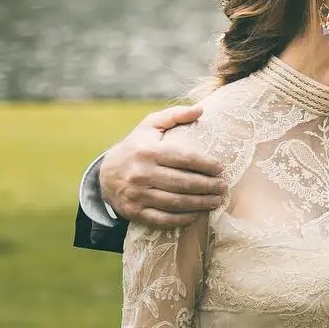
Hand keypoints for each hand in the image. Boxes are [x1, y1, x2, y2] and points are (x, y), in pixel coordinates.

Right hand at [100, 104, 224, 225]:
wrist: (105, 174)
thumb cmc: (136, 147)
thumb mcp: (150, 126)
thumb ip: (175, 115)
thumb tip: (200, 109)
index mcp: (148, 151)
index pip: (183, 158)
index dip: (205, 164)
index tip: (220, 168)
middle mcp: (141, 173)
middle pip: (182, 183)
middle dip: (207, 186)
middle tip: (223, 187)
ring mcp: (137, 194)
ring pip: (175, 202)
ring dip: (200, 203)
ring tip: (216, 200)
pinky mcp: (135, 212)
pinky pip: (162, 218)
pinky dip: (181, 219)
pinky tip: (197, 215)